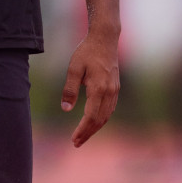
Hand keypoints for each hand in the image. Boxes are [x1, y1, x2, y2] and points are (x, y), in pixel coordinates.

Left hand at [60, 30, 119, 147]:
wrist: (105, 39)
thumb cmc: (86, 52)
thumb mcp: (74, 68)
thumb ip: (70, 89)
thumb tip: (65, 109)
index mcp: (98, 88)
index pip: (91, 116)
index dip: (83, 130)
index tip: (74, 139)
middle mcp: (109, 92)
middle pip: (100, 120)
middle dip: (88, 133)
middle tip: (76, 143)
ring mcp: (114, 90)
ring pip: (106, 116)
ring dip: (95, 128)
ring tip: (83, 136)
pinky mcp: (115, 88)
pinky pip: (110, 109)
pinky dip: (102, 119)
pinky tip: (94, 122)